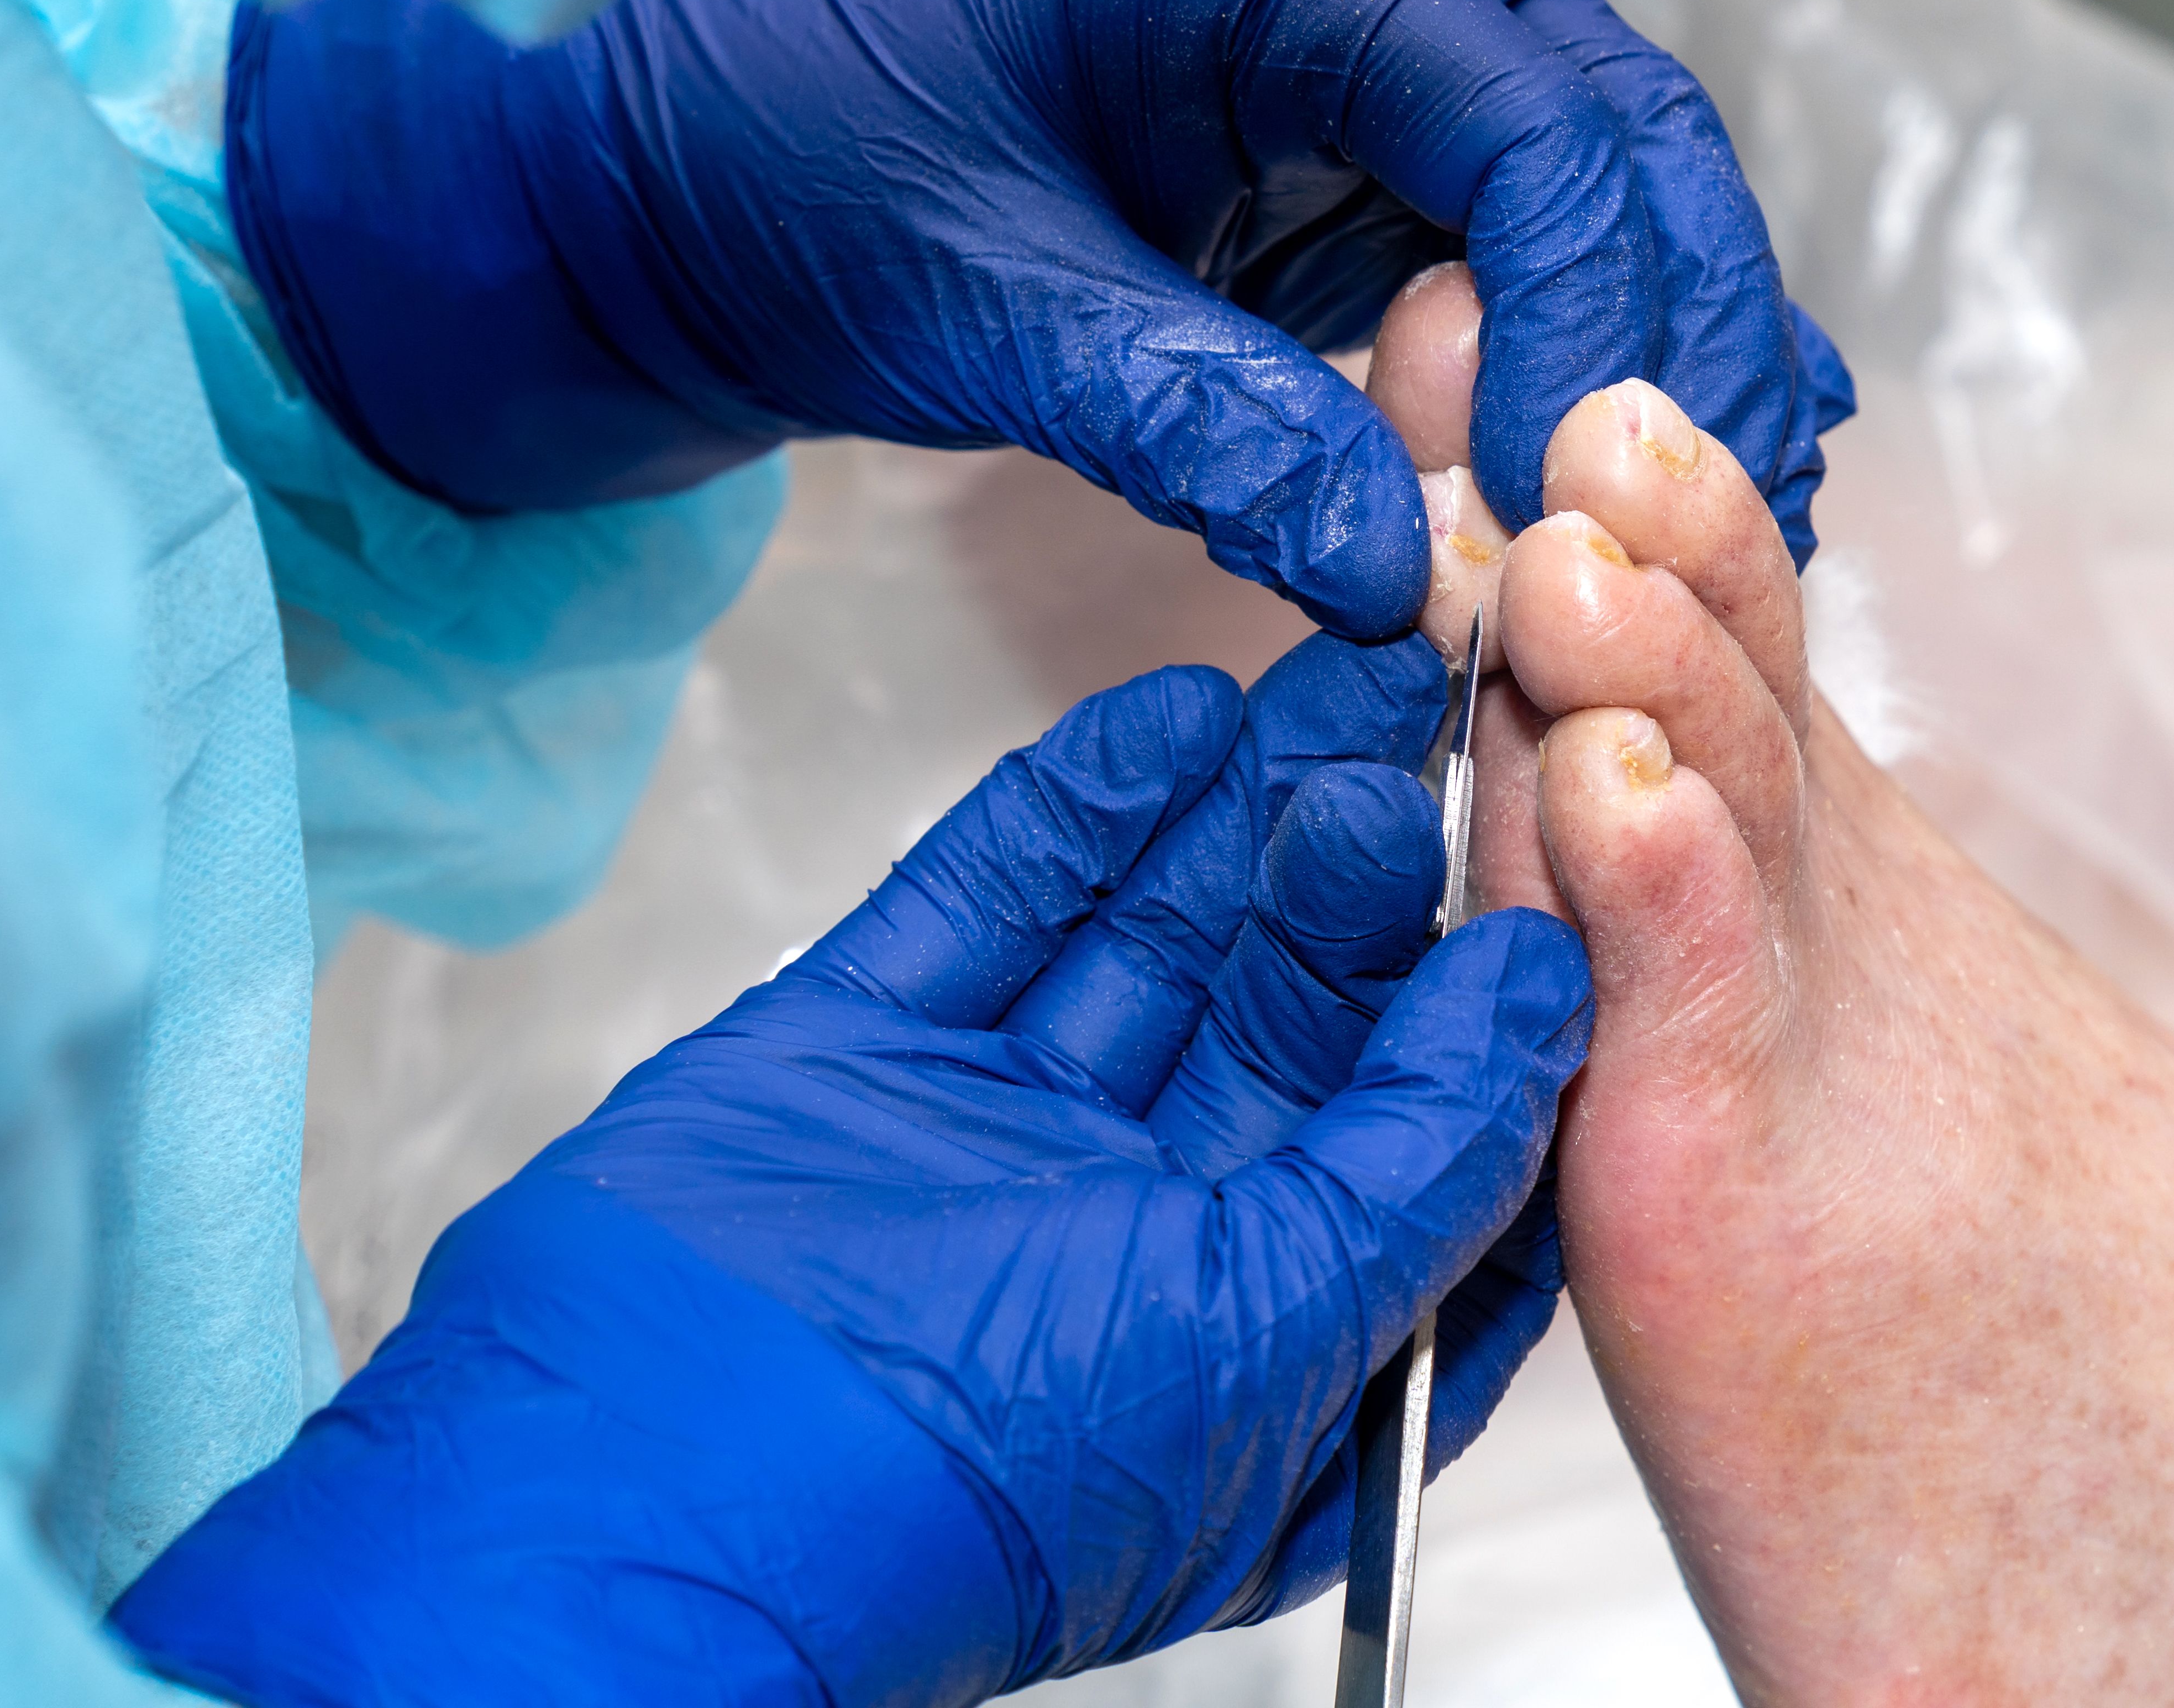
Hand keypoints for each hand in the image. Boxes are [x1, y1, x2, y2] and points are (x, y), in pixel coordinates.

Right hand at [109, 638, 1592, 1706]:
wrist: (621, 1501)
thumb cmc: (958, 1494)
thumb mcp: (1269, 1330)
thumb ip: (1423, 1156)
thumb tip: (1544, 994)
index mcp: (1262, 1357)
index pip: (1420, 1149)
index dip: (1485, 1001)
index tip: (1552, 850)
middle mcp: (1136, 1245)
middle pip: (1290, 1020)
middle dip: (1367, 868)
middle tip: (1436, 712)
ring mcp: (993, 1141)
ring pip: (1155, 941)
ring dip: (1250, 811)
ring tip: (1343, 671)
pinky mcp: (864, 1058)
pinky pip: (994, 904)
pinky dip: (1083, 809)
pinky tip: (1175, 717)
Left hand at [222, 0, 1854, 635]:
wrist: (706, 195)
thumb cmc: (801, 186)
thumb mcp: (972, 302)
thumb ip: (1181, 417)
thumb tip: (1393, 571)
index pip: (1519, 110)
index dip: (1577, 300)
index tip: (1563, 491)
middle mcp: (1366, 3)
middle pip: (1618, 141)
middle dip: (1674, 332)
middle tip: (1700, 532)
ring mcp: (1381, 104)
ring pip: (1609, 211)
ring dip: (1667, 367)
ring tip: (1716, 541)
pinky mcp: (1368, 209)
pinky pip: (1535, 281)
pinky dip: (1603, 381)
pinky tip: (1671, 499)